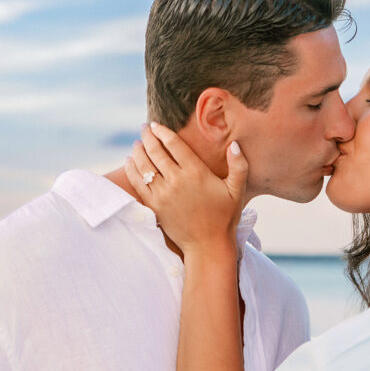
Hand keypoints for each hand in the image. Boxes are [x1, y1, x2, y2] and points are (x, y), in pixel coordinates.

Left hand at [124, 122, 248, 253]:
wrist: (207, 245)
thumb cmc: (224, 216)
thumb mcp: (237, 190)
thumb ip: (239, 165)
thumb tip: (235, 144)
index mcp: (196, 173)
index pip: (174, 145)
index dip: (163, 132)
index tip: (156, 125)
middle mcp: (177, 181)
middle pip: (156, 151)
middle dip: (147, 137)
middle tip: (144, 129)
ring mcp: (163, 194)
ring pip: (144, 165)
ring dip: (138, 151)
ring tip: (137, 143)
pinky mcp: (154, 206)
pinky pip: (138, 183)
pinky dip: (132, 169)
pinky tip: (130, 161)